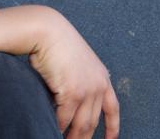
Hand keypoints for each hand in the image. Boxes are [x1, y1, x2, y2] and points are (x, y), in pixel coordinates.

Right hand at [27, 7, 119, 138]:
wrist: (47, 31)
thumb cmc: (55, 43)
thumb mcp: (76, 62)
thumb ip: (79, 81)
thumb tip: (71, 105)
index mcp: (102, 77)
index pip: (112, 108)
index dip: (112, 127)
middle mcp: (98, 85)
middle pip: (92, 122)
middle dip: (83, 138)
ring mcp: (87, 90)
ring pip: (80, 125)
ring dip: (71, 137)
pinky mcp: (73, 93)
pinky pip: (64, 119)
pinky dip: (57, 127)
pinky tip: (50, 129)